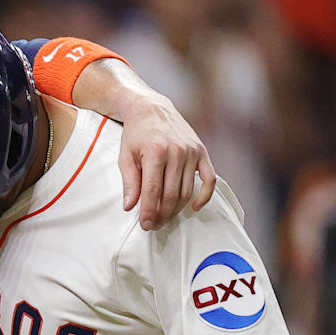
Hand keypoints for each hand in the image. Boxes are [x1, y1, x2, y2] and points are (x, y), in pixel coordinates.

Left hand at [119, 94, 215, 230]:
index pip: (153, 191)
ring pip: (187, 191)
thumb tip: (130, 206)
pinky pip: (209, 179)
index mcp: (156, 152)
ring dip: (177, 209)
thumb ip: (129, 181)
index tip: (146, 225)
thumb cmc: (136, 134)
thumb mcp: (126, 155)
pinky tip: (195, 207)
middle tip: (154, 225)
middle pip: (172, 195)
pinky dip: (204, 196)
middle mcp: (177, 152)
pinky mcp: (202, 152)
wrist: (152, 109)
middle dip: (162, 214)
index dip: (149, 212)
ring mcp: (192, 152)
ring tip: (165, 218)